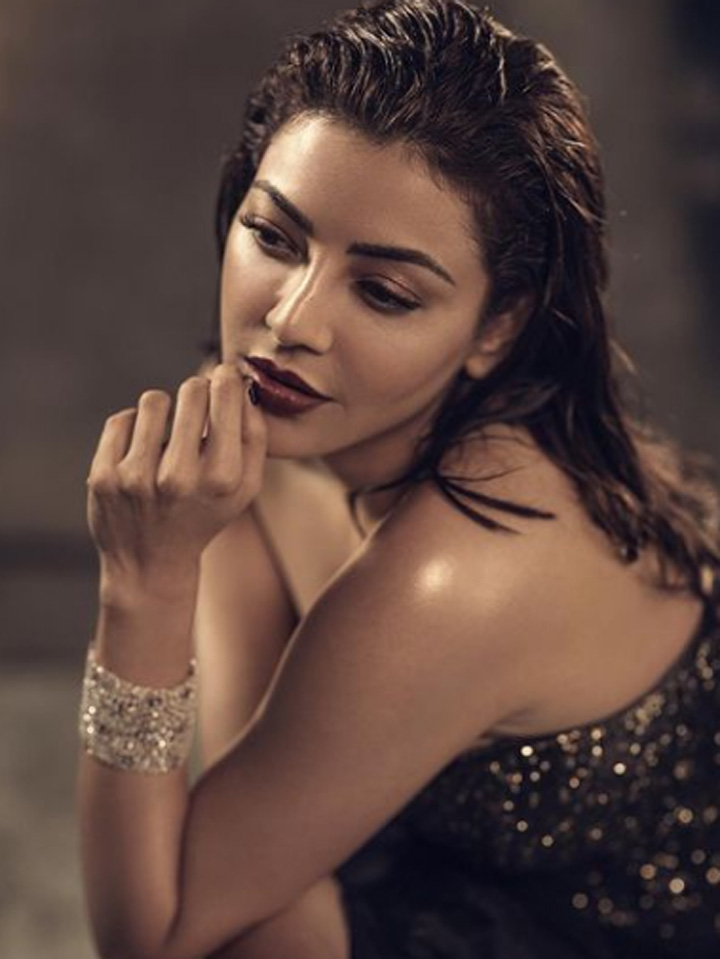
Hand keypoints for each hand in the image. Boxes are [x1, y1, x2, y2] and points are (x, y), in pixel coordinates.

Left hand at [86, 364, 265, 588]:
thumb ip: (255, 436)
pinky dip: (134, 429)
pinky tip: (142, 452)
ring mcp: (137, 478)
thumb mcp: (245, 488)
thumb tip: (242, 385)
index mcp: (221, 478)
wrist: (151, 564)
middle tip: (197, 406)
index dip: (225, 379)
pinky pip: (122, 420)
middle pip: (192, 390)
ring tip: (168, 434)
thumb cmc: (204, 515)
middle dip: (197, 393)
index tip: (222, 380)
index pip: (224, 394)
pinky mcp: (104, 477)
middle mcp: (179, 477)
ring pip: (154, 400)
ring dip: (164, 410)